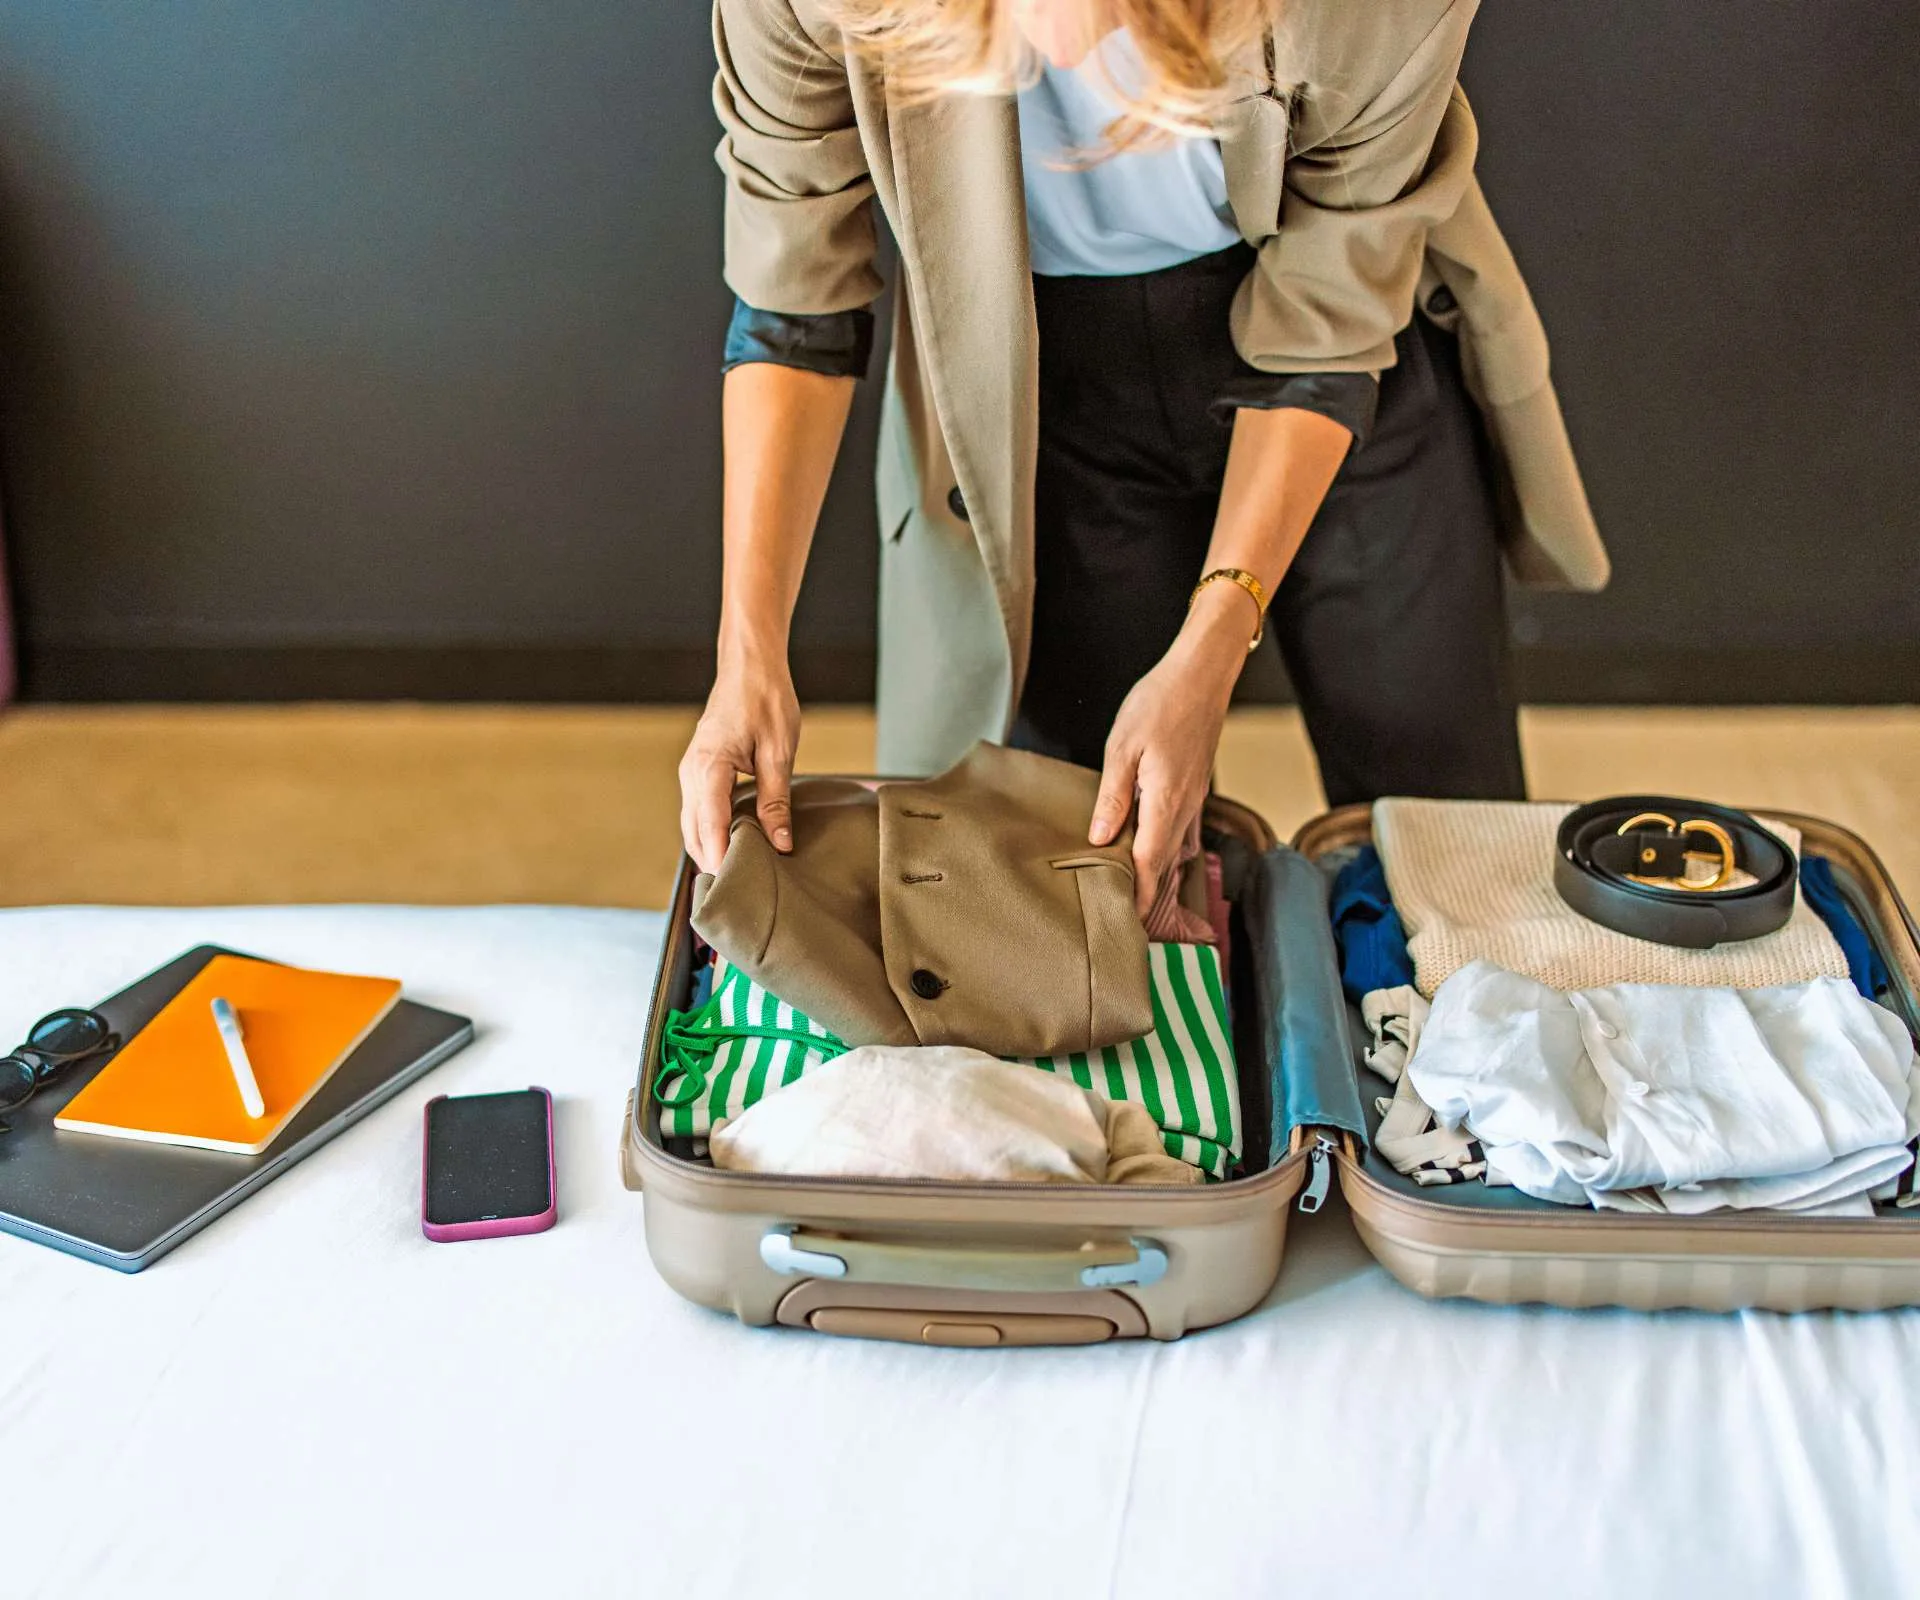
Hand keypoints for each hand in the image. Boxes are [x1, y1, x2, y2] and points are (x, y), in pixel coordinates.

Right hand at [678, 649, 801, 872]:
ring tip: (736, 877)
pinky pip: (697, 811)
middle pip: (693, 832)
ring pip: (692, 825)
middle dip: (712, 863)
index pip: (710, 825)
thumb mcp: (779, 752)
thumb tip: (780, 842)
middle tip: (738, 894)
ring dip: (709, 850)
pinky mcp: (698, 771)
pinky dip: (709, 833)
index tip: (735, 887)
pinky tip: (732, 845)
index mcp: (709, 766)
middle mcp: (691, 772)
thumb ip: (776, 800)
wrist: (749, 666)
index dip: (721, 858)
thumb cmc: (765, 699)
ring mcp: (690, 772)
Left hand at [1088, 584, 1254, 915]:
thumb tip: (1099, 837)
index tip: (1124, 925)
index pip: (1148, 863)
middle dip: (1146, 896)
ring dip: (1155, 877)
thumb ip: (1112, 796)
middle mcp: (1184, 808)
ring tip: (1135, 900)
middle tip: (1125, 924)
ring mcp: (1194, 799)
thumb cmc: (1160, 702)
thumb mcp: (1123, 746)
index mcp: (1165, 801)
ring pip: (1174, 850)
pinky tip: (1155, 860)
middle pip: (1163, 864)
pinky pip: (1183, 832)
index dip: (1135, 896)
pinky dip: (1169, 853)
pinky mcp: (1194, 789)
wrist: (1202, 675)